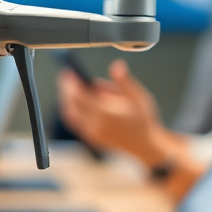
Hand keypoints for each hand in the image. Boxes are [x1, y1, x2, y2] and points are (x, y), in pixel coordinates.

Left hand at [57, 60, 173, 166]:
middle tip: (65, 77)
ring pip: (71, 115)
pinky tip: (76, 101)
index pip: (79, 96)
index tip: (68, 72)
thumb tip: (116, 65)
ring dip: (67, 100)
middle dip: (66, 90)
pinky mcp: (92, 138)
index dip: (71, 83)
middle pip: (71, 105)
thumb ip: (125, 81)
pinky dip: (72, 110)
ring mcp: (92, 134)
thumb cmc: (143, 119)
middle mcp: (95, 125)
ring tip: (69, 87)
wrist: (146, 146)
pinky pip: (76, 123)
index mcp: (105, 113)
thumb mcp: (138, 97)